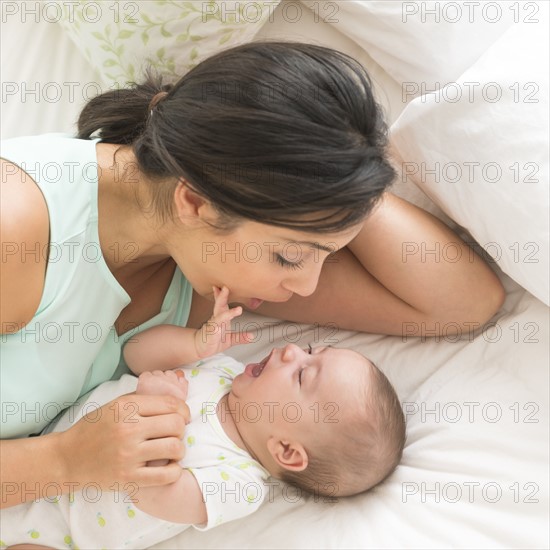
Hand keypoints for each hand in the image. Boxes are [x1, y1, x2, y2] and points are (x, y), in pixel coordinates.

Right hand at [57, 393, 189, 489]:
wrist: (67, 459)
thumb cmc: (94, 429)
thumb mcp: (114, 405)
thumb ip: (142, 399)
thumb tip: (174, 395)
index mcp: (126, 408)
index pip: (170, 405)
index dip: (184, 410)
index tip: (183, 417)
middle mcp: (128, 429)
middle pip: (176, 425)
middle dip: (181, 429)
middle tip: (174, 433)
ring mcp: (128, 455)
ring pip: (175, 448)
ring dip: (179, 449)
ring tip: (171, 450)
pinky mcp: (128, 478)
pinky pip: (166, 475)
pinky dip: (174, 471)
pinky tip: (169, 467)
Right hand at [194, 285, 251, 358]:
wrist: (200, 349)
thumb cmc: (213, 342)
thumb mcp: (230, 340)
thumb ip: (241, 337)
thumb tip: (252, 336)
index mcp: (222, 318)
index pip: (222, 304)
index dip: (223, 296)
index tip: (225, 287)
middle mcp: (217, 319)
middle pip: (219, 304)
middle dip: (222, 295)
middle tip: (225, 286)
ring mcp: (213, 324)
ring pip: (218, 311)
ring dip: (221, 300)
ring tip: (226, 292)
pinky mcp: (211, 330)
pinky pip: (217, 322)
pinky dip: (225, 316)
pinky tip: (230, 313)